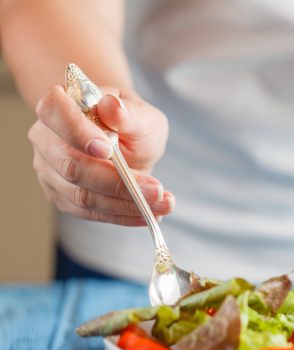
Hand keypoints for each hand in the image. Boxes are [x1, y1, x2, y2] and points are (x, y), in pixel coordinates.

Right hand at [29, 85, 172, 225]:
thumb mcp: (142, 115)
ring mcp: (50, 171)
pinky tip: (149, 214)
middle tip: (157, 190)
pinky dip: (123, 215)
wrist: (129, 143)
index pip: (53, 111)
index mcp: (59, 106)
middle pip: (71, 166)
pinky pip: (90, 213)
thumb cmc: (132, 123)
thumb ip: (128, 113)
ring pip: (83, 195)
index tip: (107, 150)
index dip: (76, 132)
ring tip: (164, 205)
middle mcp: (46, 139)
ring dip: (126, 204)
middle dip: (116, 182)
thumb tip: (112, 107)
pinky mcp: (62, 197)